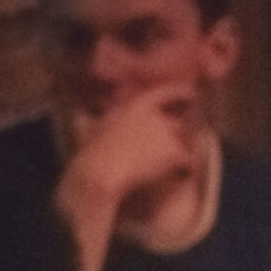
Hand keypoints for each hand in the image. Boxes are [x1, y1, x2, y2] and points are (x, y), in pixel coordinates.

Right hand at [60, 84, 200, 214]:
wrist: (101, 174)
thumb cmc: (90, 156)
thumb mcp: (87, 132)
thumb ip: (89, 122)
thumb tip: (79, 116)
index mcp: (135, 107)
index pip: (164, 94)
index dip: (180, 93)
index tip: (191, 93)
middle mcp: (155, 116)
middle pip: (178, 125)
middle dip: (174, 139)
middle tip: (163, 154)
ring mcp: (167, 133)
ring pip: (183, 145)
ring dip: (177, 156)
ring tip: (159, 170)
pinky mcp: (176, 152)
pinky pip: (188, 163)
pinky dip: (184, 171)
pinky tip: (172, 178)